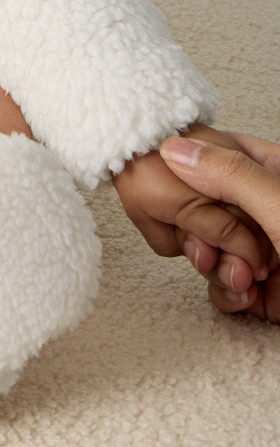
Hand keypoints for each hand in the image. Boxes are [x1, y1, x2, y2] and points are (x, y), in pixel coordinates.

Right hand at [160, 132, 279, 321]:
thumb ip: (232, 176)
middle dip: (203, 231)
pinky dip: (226, 295)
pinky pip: (224, 286)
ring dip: (214, 267)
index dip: (192, 168)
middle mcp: (271, 212)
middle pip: (208, 206)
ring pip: (212, 248)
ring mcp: (268, 253)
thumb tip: (177, 148)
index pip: (220, 154)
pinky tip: (243, 298)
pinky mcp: (268, 293)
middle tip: (211, 246)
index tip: (177, 185)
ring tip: (239, 279)